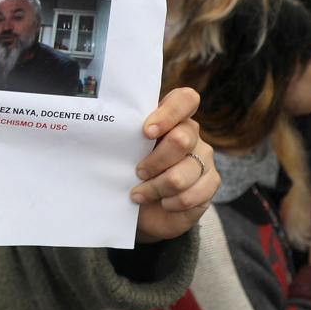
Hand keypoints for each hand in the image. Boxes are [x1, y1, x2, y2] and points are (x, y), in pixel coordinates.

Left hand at [131, 88, 219, 243]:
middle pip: (181, 138)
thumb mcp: (124, 153)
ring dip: (157, 187)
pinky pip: (194, 192)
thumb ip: (124, 138)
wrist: (142, 210)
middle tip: (137, 172)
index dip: (168, 114)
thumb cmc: (129, 173)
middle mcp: (191, 133)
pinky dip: (172, 202)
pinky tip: (162, 203)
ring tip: (140, 193)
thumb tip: (100, 130)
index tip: (146, 132)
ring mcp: (203, 157)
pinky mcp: (210, 182)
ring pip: (185, 171)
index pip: (185, 99)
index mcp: (172, 117)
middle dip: (154, 161)